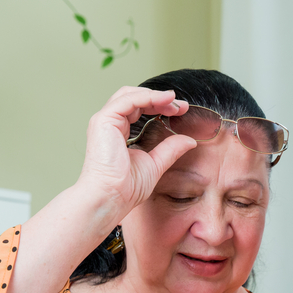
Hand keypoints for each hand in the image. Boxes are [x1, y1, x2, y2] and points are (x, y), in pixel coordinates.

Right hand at [78, 86, 197, 215]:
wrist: (110, 197)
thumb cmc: (125, 188)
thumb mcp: (155, 164)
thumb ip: (170, 149)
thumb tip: (189, 140)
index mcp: (118, 132)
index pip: (138, 109)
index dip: (159, 106)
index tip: (180, 111)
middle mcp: (110, 124)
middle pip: (134, 98)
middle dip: (158, 98)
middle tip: (181, 106)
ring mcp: (105, 121)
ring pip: (130, 94)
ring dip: (155, 95)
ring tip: (175, 101)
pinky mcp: (104, 120)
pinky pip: (128, 100)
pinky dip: (147, 96)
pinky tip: (164, 99)